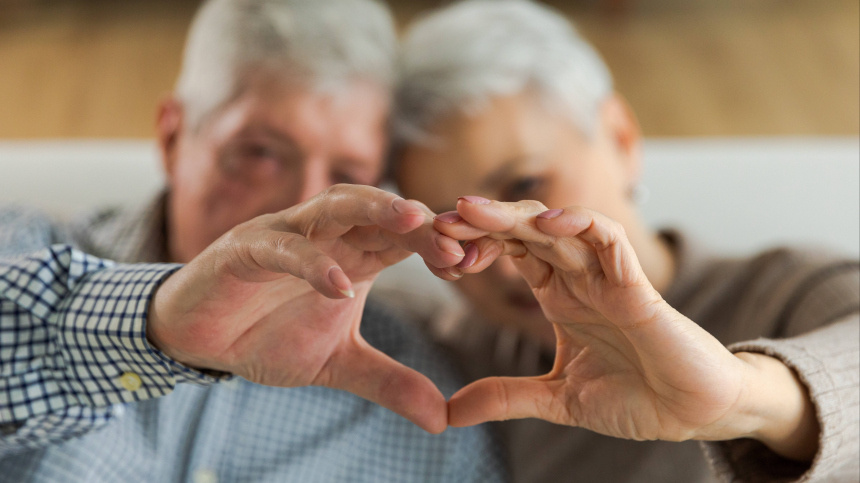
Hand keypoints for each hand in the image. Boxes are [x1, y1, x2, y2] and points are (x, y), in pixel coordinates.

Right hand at [147, 184, 464, 432]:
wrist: (199, 338)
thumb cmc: (267, 336)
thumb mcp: (338, 364)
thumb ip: (389, 381)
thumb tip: (443, 419)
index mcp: (353, 254)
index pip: (406, 238)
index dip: (440, 246)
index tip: (476, 266)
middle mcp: (325, 234)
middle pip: (380, 211)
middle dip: (420, 221)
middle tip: (458, 241)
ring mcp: (285, 234)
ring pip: (336, 204)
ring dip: (375, 209)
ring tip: (414, 222)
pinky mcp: (246, 248)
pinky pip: (283, 247)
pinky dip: (311, 262)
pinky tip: (338, 286)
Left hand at [436, 198, 818, 459]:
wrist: (693, 414)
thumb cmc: (635, 397)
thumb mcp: (557, 399)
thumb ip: (506, 398)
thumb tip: (449, 413)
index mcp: (559, 296)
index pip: (511, 252)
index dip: (474, 245)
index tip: (435, 251)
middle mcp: (579, 278)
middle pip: (526, 231)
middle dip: (483, 221)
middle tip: (438, 219)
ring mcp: (608, 277)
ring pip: (559, 227)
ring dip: (516, 216)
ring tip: (473, 211)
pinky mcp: (638, 286)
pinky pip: (609, 240)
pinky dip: (580, 225)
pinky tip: (546, 224)